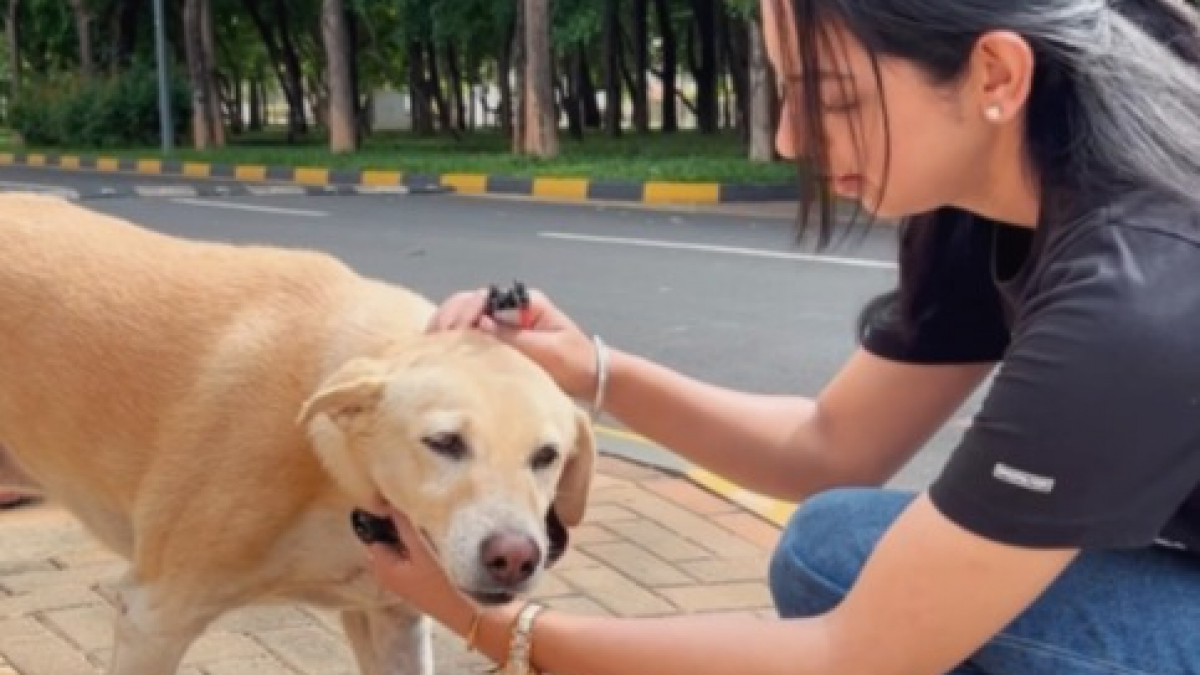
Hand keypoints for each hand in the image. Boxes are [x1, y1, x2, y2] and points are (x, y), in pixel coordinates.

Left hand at [363, 506, 473, 625]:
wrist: (451, 608)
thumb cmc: (436, 581)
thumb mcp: (422, 551)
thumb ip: (406, 528)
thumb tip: (391, 505)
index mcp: (381, 566)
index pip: (372, 534)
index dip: (381, 519)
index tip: (393, 505)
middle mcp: (382, 573)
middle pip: (381, 541)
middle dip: (391, 528)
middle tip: (407, 514)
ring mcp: (392, 578)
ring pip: (391, 549)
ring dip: (400, 538)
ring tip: (415, 526)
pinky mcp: (403, 580)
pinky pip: (398, 557)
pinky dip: (405, 548)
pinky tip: (420, 543)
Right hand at [426, 286, 598, 398]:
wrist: (591, 378)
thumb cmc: (575, 363)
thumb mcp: (547, 351)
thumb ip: (513, 338)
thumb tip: (479, 325)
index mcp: (525, 303)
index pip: (485, 298)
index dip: (465, 311)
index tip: (454, 329)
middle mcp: (511, 308)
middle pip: (470, 302)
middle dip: (449, 316)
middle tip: (434, 337)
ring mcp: (504, 323)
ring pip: (466, 316)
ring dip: (447, 326)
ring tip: (430, 342)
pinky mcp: (499, 340)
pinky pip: (471, 334)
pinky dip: (454, 338)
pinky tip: (440, 348)